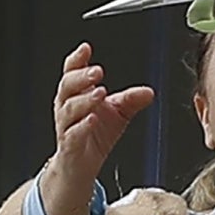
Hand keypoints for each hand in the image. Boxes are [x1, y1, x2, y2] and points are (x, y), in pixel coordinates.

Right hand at [39, 44, 153, 214]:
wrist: (80, 166)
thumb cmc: (94, 135)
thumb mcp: (117, 114)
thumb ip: (130, 100)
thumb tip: (148, 92)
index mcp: (77, 95)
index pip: (72, 72)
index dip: (77, 60)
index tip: (86, 48)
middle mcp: (67, 108)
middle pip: (67, 87)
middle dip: (81, 77)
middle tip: (97, 72)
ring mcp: (66, 126)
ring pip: (69, 109)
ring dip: (84, 100)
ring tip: (99, 93)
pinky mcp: (69, 145)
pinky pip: (72, 134)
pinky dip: (81, 126)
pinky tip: (91, 120)